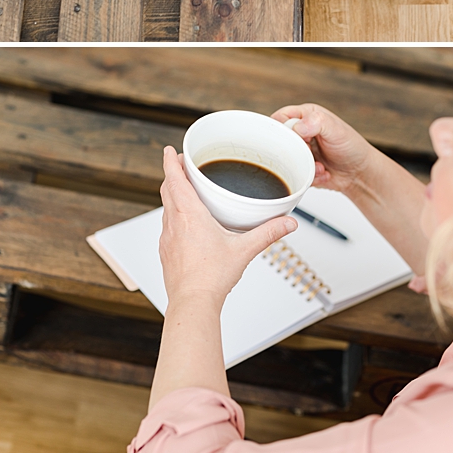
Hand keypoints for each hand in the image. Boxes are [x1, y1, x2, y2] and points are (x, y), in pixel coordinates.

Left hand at [158, 147, 296, 300]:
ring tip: (186, 192)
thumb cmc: (212, 277)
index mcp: (189, 216)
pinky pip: (168, 226)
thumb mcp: (244, 250)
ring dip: (173, 196)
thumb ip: (268, 233)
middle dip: (173, 175)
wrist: (192, 302)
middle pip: (167, 190)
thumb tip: (287, 223)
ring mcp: (167, 237)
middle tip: (181, 166)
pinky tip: (187, 224)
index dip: (171, 162)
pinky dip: (174, 216)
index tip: (169, 150)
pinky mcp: (166, 251)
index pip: (175, 179)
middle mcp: (174, 223)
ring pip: (166, 208)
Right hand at [268, 103, 379, 197]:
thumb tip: (297, 127)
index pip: (280, 118)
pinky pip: (293, 173)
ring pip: (284, 159)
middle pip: (279, 139)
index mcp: (305, 115)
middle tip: (309, 153)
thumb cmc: (353, 148)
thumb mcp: (337, 130)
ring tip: (320, 165)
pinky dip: (308, 175)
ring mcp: (299, 149)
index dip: (283, 129)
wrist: (360, 174)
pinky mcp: (299, 166)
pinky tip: (322, 172)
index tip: (297, 139)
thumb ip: (317, 122)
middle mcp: (300, 131)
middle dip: (293, 151)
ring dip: (302, 165)